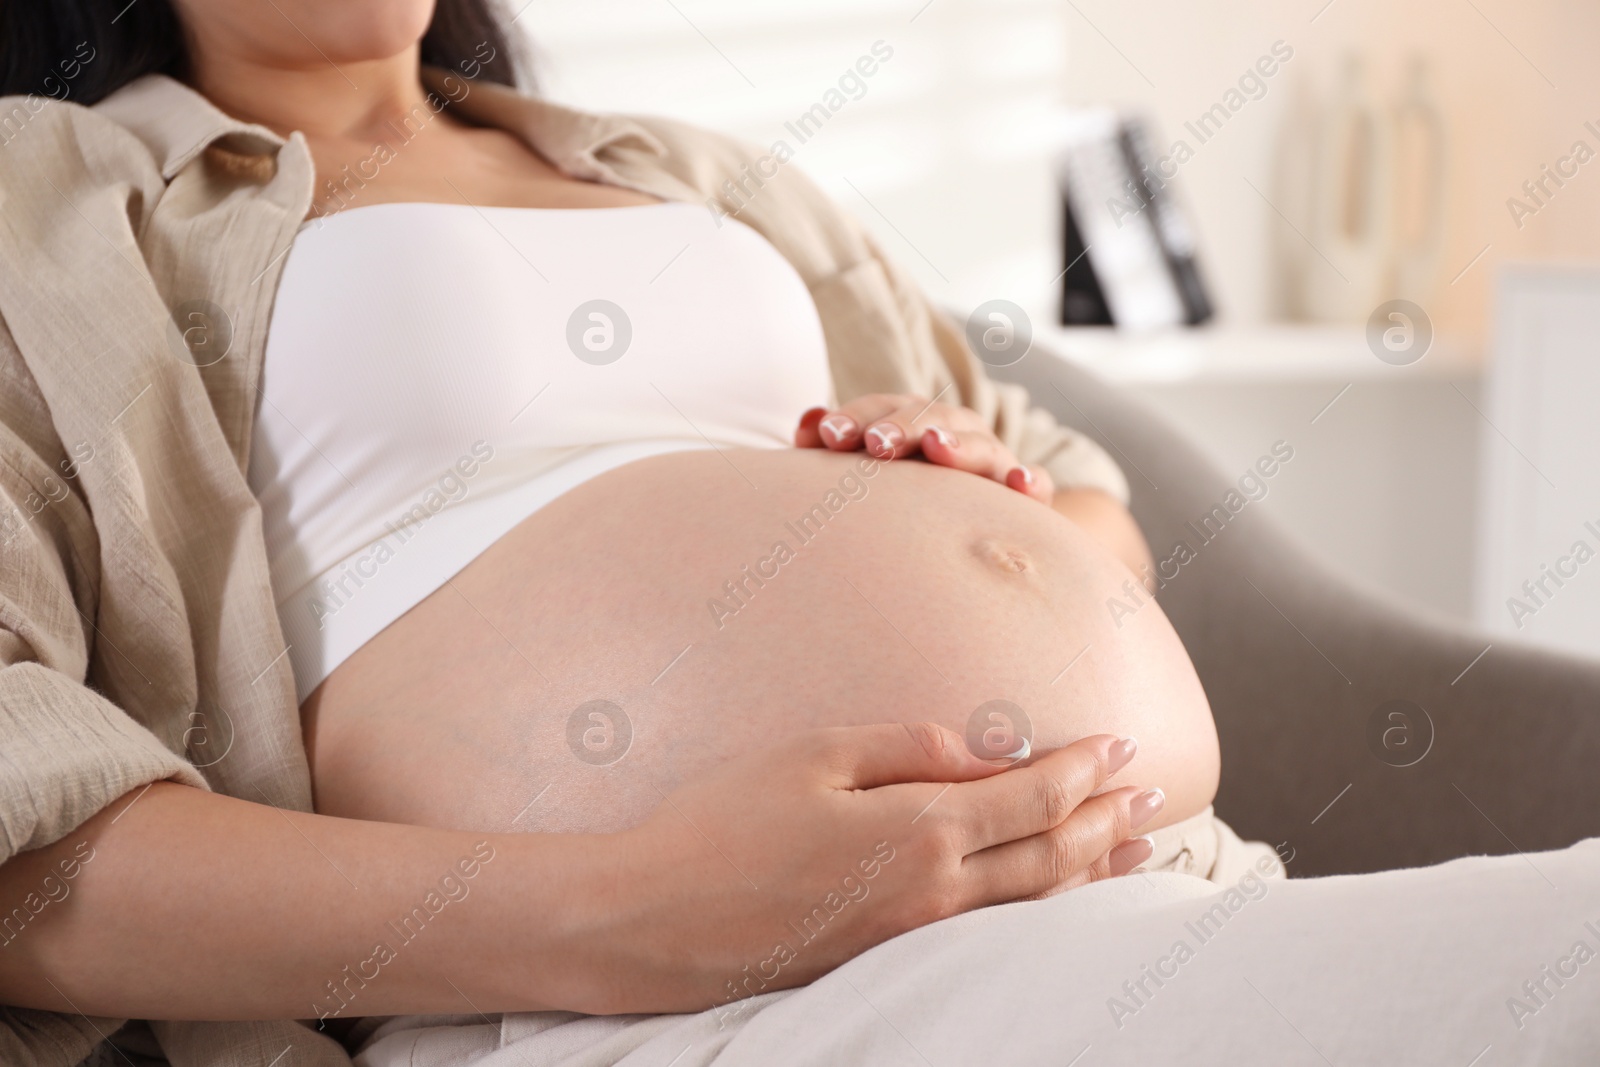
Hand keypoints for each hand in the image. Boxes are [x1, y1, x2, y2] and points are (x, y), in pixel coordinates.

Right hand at [566, 724, 1159, 1013]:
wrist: (654, 919)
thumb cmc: (722, 824)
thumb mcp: (812, 755)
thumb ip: (907, 746)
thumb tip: (980, 747)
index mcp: (919, 828)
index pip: (1030, 796)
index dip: (1083, 770)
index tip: (1121, 746)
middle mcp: (933, 891)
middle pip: (1049, 855)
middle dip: (1107, 821)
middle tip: (1153, 796)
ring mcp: (913, 937)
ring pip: (1031, 904)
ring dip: (1092, 872)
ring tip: (1138, 852)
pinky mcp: (887, 961)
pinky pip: (992, 933)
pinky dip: (1042, 911)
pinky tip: (1052, 900)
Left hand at [796, 395, 1053, 503]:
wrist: (972, 529)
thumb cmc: (905, 498)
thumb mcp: (868, 473)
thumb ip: (838, 449)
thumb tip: (807, 424)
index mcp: (913, 422)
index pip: (883, 409)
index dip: (855, 417)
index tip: (826, 437)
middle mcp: (955, 434)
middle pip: (930, 419)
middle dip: (901, 427)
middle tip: (875, 444)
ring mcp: (993, 463)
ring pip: (980, 445)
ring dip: (958, 444)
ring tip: (935, 447)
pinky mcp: (1026, 498)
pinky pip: (1035, 485)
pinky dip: (1029, 481)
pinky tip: (1017, 483)